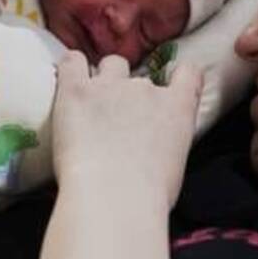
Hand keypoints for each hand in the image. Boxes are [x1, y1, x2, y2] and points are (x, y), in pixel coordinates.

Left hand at [52, 51, 202, 209]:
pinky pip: (73, 62)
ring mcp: (110, 86)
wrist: (113, 197)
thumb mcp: (174, 166)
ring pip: (110, 65)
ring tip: (90, 105)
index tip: (169, 88)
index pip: (189, 73)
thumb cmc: (147, 196)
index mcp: (176, 108)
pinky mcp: (76, 90)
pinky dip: (72, 68)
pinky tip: (68, 81)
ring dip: (103, 80)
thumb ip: (167, 142)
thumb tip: (152, 148)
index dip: (179, 77)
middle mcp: (146, 89)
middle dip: (130, 94)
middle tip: (116, 121)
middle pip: (140, 76)